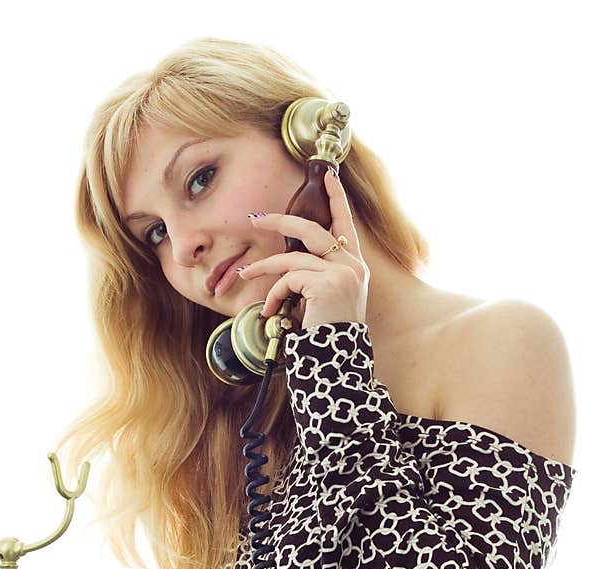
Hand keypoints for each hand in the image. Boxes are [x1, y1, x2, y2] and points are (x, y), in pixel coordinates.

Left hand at [238, 170, 369, 329]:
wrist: (338, 361)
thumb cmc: (329, 335)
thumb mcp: (326, 301)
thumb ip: (315, 278)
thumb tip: (288, 266)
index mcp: (354, 267)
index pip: (346, 225)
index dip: (337, 200)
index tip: (329, 177)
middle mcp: (351, 266)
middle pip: (312, 230)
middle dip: (281, 222)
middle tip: (257, 220)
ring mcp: (341, 273)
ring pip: (292, 257)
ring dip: (263, 267)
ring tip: (245, 274)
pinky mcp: (326, 284)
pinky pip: (289, 279)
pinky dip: (275, 293)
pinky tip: (272, 310)